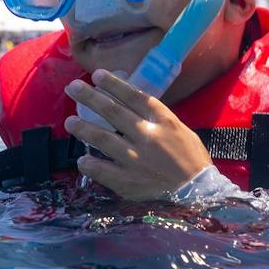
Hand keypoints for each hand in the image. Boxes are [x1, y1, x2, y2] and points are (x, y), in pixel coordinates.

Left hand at [63, 70, 214, 200]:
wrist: (199, 194)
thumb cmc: (192, 161)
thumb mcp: (181, 131)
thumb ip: (158, 119)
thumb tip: (134, 107)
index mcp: (163, 121)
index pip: (133, 96)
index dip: (113, 84)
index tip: (97, 75)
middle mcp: (147, 135)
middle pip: (112, 111)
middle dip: (89, 97)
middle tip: (73, 87)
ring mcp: (135, 159)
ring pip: (101, 138)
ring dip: (82, 128)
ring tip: (70, 122)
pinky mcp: (128, 181)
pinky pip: (101, 169)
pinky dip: (89, 164)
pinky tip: (82, 160)